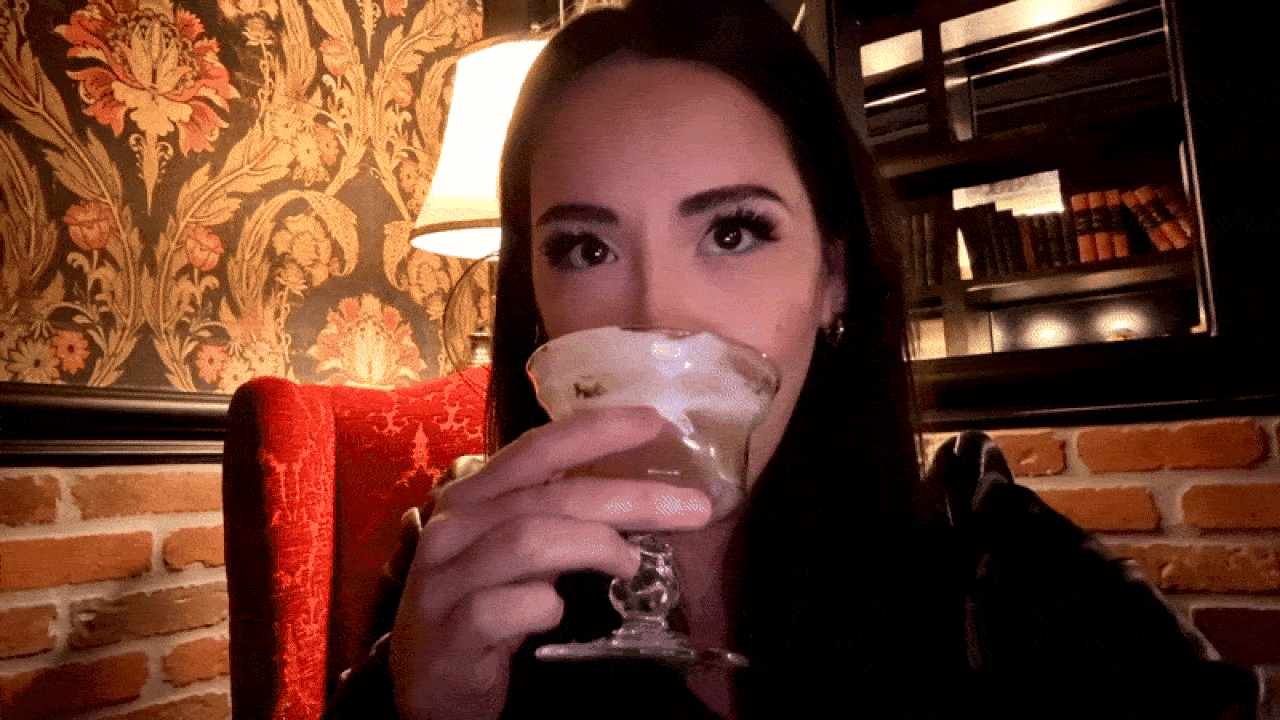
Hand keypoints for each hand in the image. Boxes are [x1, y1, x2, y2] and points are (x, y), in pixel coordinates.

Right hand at [388, 406, 712, 719]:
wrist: (428, 684)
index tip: (656, 421)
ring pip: (527, 540)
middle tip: (694, 507)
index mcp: (473, 498)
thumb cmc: (483, 606)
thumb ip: (559, 517)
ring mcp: (444, 580)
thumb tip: (639, 491)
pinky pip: (499, 608)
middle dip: (630, 497)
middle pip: (550, 496)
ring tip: (632, 561)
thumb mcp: (518, 552)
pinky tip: (555, 611)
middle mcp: (454, 528)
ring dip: (594, 545)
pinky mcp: (448, 635)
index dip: (597, 430)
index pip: (537, 450)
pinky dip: (539, 606)